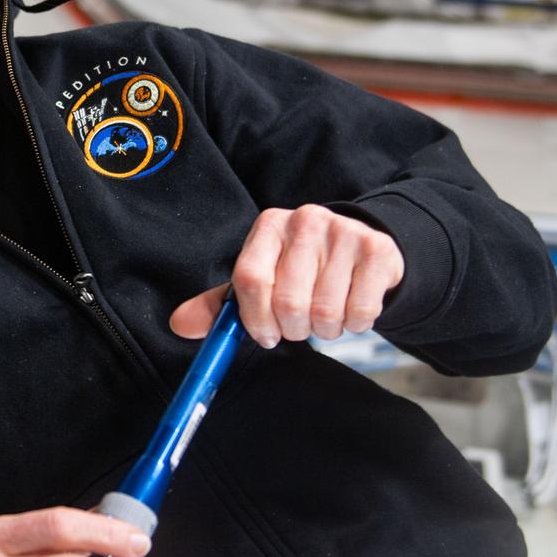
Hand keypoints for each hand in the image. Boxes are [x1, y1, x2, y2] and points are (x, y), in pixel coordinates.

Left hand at [169, 205, 403, 347]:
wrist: (362, 248)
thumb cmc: (303, 270)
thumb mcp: (261, 279)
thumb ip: (223, 305)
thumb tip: (180, 325)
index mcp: (268, 226)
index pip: (249, 280)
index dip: (255, 319)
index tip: (267, 336)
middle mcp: (305, 220)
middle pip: (288, 303)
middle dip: (293, 330)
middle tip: (301, 326)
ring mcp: (343, 232)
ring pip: (325, 313)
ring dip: (326, 330)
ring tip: (327, 315)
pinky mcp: (377, 250)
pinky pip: (360, 311)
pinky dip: (355, 324)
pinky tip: (352, 309)